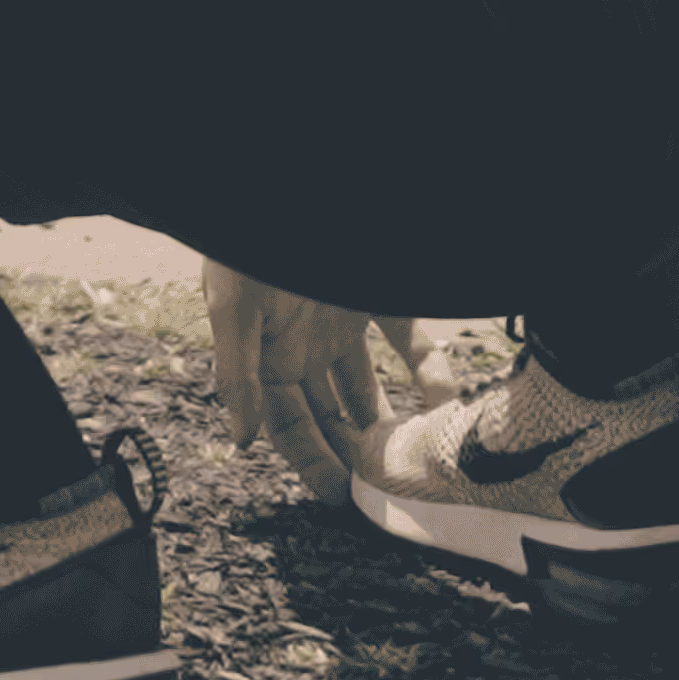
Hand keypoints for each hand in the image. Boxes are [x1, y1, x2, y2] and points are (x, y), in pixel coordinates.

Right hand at [202, 263, 458, 504]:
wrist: (285, 181)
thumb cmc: (249, 243)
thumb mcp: (234, 305)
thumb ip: (236, 372)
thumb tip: (240, 439)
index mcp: (266, 355)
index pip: (288, 424)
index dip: (310, 461)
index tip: (339, 498)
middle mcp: (303, 345)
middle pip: (330, 415)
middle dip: (353, 453)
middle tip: (386, 490)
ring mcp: (339, 321)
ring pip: (368, 387)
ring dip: (389, 421)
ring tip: (416, 457)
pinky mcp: (375, 294)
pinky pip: (407, 341)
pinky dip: (426, 371)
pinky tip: (444, 400)